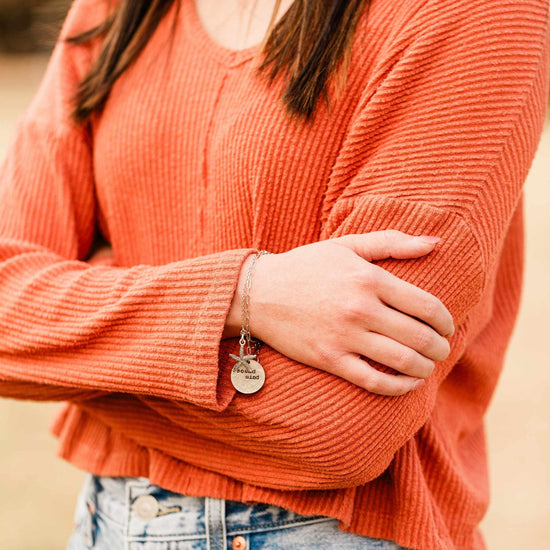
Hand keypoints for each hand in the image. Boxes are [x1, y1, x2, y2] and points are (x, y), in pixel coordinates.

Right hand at [233, 230, 453, 395]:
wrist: (258, 292)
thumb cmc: (305, 266)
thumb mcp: (346, 245)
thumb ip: (392, 242)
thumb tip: (436, 242)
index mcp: (369, 278)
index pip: (427, 305)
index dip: (445, 321)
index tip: (447, 326)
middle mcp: (360, 308)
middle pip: (420, 336)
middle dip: (440, 348)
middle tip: (441, 349)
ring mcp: (344, 336)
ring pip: (403, 362)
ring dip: (425, 368)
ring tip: (428, 366)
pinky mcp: (329, 359)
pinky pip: (374, 381)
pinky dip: (399, 387)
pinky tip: (408, 383)